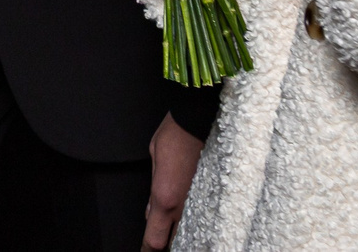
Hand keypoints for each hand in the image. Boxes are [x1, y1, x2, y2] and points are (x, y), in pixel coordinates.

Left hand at [145, 112, 202, 250]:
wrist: (200, 118)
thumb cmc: (175, 133)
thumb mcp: (153, 157)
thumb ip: (152, 189)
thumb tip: (151, 209)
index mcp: (164, 198)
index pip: (154, 239)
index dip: (148, 249)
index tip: (145, 250)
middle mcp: (184, 205)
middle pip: (173, 241)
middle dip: (165, 241)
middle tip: (159, 237)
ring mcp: (200, 201)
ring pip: (189, 229)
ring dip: (180, 230)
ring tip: (174, 226)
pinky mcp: (213, 193)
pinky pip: (201, 214)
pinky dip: (195, 218)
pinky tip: (191, 214)